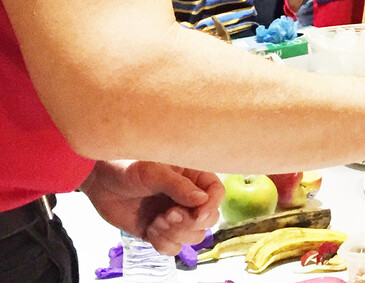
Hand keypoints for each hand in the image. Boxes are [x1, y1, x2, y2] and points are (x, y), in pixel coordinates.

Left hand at [79, 161, 222, 255]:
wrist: (98, 181)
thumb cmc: (126, 167)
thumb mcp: (154, 171)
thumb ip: (179, 186)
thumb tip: (203, 200)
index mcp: (192, 178)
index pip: (216, 193)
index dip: (211, 206)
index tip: (198, 213)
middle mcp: (187, 199)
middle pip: (208, 220)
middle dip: (189, 223)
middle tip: (168, 215)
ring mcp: (174, 217)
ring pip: (193, 236)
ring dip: (175, 233)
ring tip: (156, 221)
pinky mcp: (158, 232)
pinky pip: (173, 248)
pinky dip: (164, 243)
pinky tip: (150, 229)